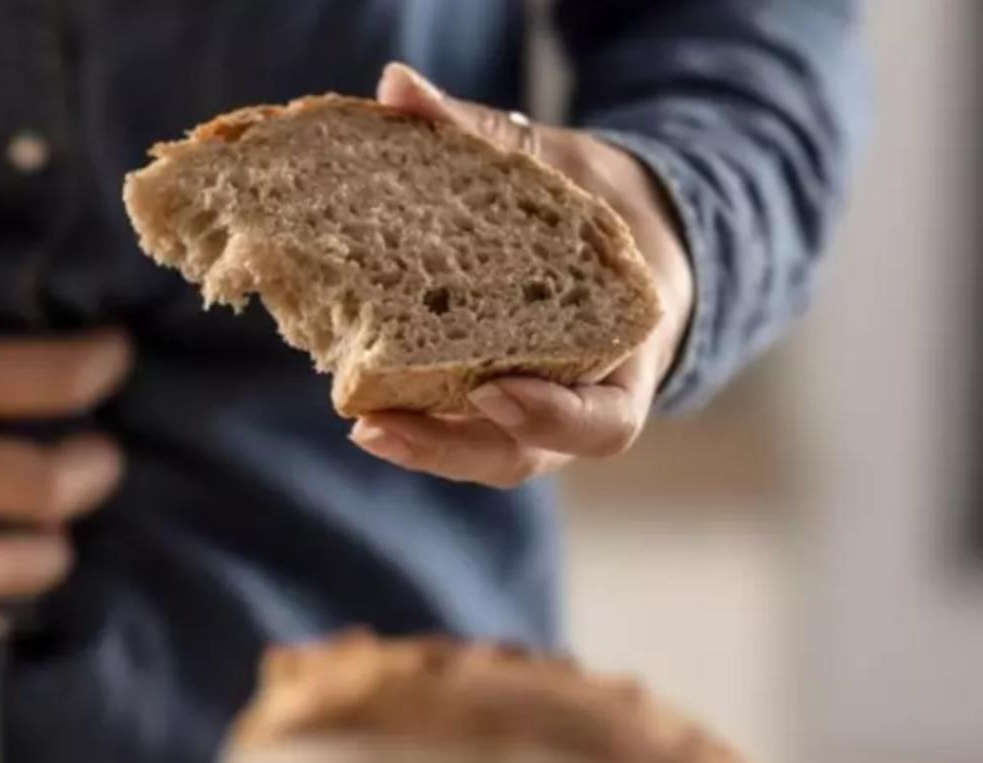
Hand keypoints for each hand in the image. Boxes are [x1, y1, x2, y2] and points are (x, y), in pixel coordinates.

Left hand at [350, 63, 695, 487]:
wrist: (618, 232)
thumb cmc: (597, 204)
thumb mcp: (560, 165)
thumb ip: (483, 134)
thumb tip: (397, 88)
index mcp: (628, 355)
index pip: (603, 423)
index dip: (551, 415)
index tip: (492, 388)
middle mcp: (580, 399)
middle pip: (520, 454)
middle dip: (449, 448)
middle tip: (375, 424)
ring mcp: (532, 410)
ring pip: (481, 452)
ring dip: (421, 444)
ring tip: (359, 422)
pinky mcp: (488, 403)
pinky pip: (454, 422)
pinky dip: (412, 413)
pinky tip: (354, 393)